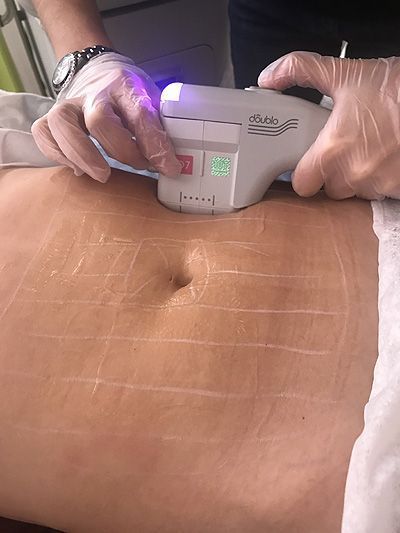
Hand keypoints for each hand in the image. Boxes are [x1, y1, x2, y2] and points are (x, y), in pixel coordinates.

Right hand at [32, 53, 180, 181]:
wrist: (97, 73)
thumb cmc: (128, 96)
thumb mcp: (151, 102)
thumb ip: (159, 129)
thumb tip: (171, 166)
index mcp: (125, 86)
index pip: (141, 114)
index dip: (155, 144)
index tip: (169, 167)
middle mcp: (94, 93)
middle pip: (100, 120)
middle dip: (121, 150)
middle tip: (140, 167)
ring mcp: (69, 104)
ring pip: (62, 124)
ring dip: (82, 154)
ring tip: (102, 175)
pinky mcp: (52, 117)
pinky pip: (44, 134)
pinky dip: (58, 154)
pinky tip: (79, 169)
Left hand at [258, 51, 399, 199]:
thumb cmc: (396, 88)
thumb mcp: (346, 73)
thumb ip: (302, 71)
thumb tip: (270, 77)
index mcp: (334, 149)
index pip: (302, 185)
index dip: (303, 175)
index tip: (306, 164)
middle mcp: (354, 173)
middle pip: (330, 189)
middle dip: (333, 172)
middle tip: (344, 149)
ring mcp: (378, 184)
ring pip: (356, 191)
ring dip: (359, 175)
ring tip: (370, 148)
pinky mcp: (398, 189)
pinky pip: (381, 192)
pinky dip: (381, 178)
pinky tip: (386, 156)